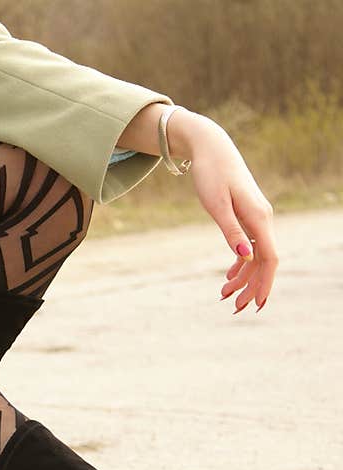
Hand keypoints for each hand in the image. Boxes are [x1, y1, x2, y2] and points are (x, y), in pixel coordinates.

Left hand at [169, 110, 278, 312]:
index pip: (269, 258)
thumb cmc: (211, 174)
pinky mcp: (246, 216)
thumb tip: (245, 256)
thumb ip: (231, 231)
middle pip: (263, 261)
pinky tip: (229, 275)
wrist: (211, 149)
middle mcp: (262, 220)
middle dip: (251, 287)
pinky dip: (240, 262)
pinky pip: (249, 245)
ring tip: (224, 295)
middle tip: (235, 309)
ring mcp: (256, 218)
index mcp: (259, 218)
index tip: (257, 305)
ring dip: (243, 277)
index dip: (265, 283)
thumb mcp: (216, 205)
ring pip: (255, 255)